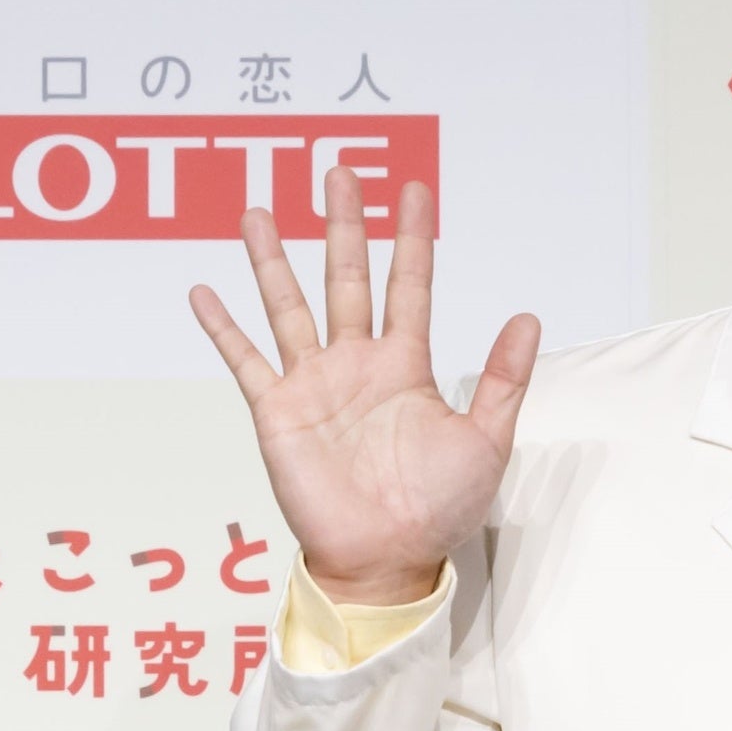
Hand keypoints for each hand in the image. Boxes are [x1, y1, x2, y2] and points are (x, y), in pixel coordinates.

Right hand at [191, 167, 538, 607]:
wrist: (388, 558)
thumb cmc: (438, 508)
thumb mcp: (487, 439)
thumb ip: (503, 379)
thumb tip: (527, 317)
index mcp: (407, 366)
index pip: (410, 285)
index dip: (412, 238)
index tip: (414, 190)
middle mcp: (357, 364)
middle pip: (348, 278)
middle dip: (345, 226)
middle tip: (340, 172)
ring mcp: (313, 383)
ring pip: (289, 305)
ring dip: (274, 259)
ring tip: (261, 210)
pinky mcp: (276, 411)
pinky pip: (244, 360)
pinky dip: (223, 327)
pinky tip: (203, 291)